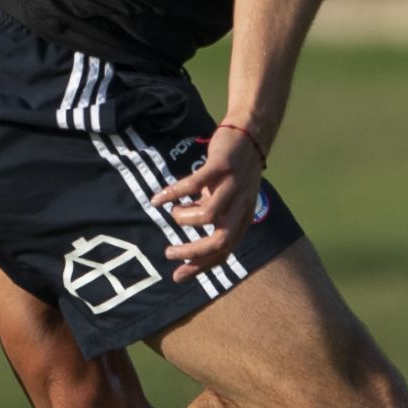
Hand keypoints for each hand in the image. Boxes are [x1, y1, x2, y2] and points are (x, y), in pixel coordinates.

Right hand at [157, 125, 263, 278]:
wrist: (250, 132)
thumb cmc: (234, 169)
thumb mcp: (229, 197)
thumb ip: (214, 212)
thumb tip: (186, 225)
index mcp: (243, 217)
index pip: (225, 251)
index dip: (201, 265)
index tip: (177, 275)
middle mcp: (241, 205)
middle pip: (220, 240)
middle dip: (192, 252)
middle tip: (169, 252)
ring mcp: (233, 185)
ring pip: (208, 215)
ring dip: (184, 218)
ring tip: (174, 213)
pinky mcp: (221, 166)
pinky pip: (193, 185)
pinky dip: (173, 193)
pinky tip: (158, 198)